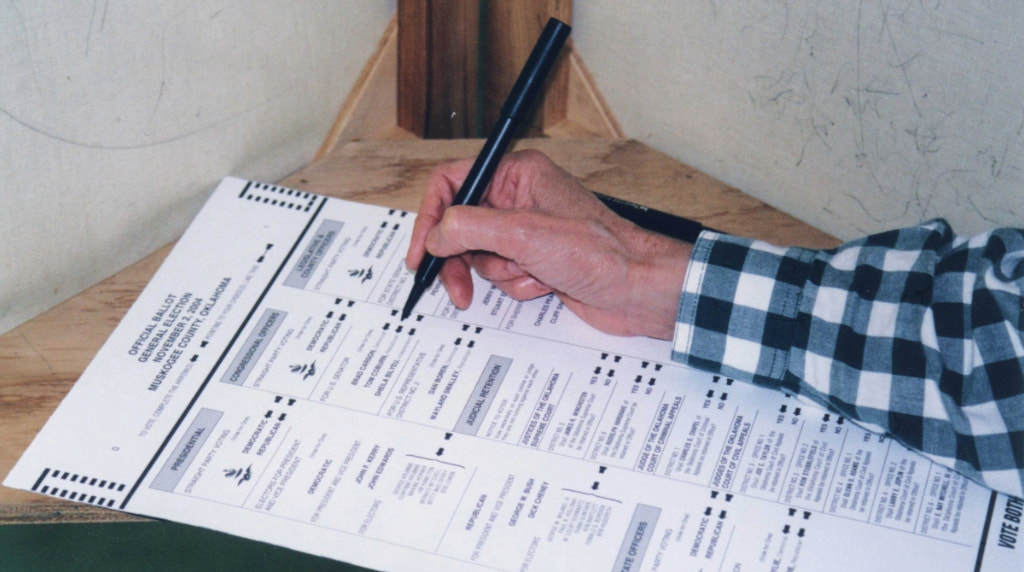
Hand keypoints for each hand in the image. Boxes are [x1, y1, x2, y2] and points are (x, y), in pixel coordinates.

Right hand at [405, 150, 691, 338]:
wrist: (637, 288)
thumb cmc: (599, 251)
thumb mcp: (522, 233)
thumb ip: (469, 228)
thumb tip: (436, 235)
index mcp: (516, 173)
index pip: (453, 183)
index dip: (430, 217)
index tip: (421, 252)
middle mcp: (519, 197)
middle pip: (461, 226)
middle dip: (461, 259)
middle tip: (456, 287)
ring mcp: (527, 232)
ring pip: (480, 256)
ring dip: (501, 274)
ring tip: (531, 274)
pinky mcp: (536, 261)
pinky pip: (503, 276)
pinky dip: (518, 286)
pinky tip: (546, 283)